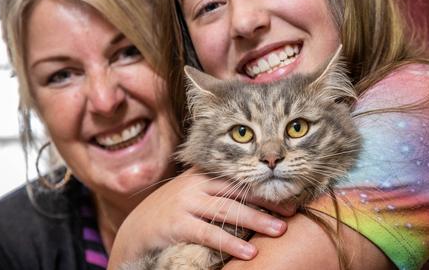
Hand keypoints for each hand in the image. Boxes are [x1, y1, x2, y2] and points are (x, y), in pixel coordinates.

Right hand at [108, 167, 295, 267]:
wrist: (137, 229)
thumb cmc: (173, 213)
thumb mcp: (194, 195)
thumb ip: (218, 193)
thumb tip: (256, 203)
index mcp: (202, 175)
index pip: (238, 179)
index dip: (264, 188)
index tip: (289, 198)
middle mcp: (195, 185)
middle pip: (237, 191)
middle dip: (266, 202)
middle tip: (291, 214)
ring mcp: (185, 203)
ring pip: (227, 210)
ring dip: (255, 221)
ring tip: (278, 231)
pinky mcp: (177, 224)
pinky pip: (209, 233)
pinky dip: (230, 243)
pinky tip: (248, 253)